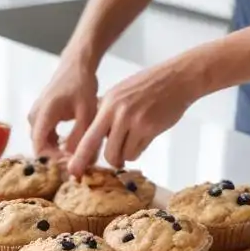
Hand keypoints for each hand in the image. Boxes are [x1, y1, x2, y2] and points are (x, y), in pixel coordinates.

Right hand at [29, 53, 99, 159]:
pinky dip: (57, 144)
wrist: (76, 66)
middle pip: (40, 147)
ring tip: (78, 156)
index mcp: (43, 114)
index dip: (55, 160)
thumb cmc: (81, 85)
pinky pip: (45, 136)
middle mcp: (34, 117)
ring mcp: (35, 116)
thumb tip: (76, 162)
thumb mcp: (87, 113)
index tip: (72, 164)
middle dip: (58, 158)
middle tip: (78, 163)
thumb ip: (80, 138)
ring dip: (58, 152)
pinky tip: (73, 146)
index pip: (40, 147)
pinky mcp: (40, 116)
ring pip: (43, 143)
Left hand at [69, 59, 202, 173]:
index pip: (87, 135)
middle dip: (109, 160)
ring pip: (121, 155)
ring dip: (126, 155)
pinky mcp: (149, 128)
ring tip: (134, 140)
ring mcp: (133, 120)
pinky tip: (145, 136)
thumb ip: (106, 113)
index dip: (79, 156)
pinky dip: (138, 150)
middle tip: (112, 162)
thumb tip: (95, 136)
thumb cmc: (148, 87)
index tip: (72, 171)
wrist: (177, 78)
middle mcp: (117, 112)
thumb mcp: (120, 93)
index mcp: (106, 104)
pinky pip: (137, 152)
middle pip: (103, 151)